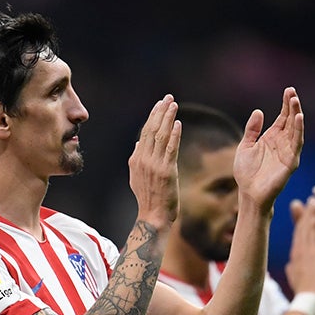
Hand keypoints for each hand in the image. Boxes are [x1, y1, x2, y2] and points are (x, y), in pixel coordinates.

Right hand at [127, 95, 181, 229]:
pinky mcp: (166, 171)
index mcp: (136, 159)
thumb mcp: (137, 177)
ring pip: (161, 136)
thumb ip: (138, 158)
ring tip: (173, 104)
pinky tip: (178, 123)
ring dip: (167, 118)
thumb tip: (139, 142)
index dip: (153, 116)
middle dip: (160, 112)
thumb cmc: (149, 198)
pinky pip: (170, 149)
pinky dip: (174, 135)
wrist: (153, 216)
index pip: (145, 133)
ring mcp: (154, 165)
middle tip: (168, 98)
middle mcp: (143, 160)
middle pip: (152, 130)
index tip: (160, 104)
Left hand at [234, 87, 304, 211]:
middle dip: (293, 106)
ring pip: (296, 130)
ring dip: (297, 116)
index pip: (283, 117)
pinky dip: (298, 131)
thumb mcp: (245, 147)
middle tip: (292, 92)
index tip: (288, 90)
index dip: (286, 104)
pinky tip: (299, 119)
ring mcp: (288, 152)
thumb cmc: (246, 173)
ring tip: (296, 102)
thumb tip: (259, 111)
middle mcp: (282, 143)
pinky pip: (296, 144)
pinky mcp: (290, 162)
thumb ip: (252, 130)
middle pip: (291, 120)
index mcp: (272, 138)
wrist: (248, 194)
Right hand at [285, 203, 314, 299]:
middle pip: (303, 226)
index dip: (301, 223)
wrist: (310, 296)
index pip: (298, 235)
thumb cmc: (304, 291)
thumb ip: (292, 269)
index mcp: (295, 255)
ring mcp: (308, 248)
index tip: (304, 214)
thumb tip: (288, 267)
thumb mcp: (294, 278)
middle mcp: (300, 249)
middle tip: (310, 201)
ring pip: (310, 224)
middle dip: (307, 213)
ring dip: (313, 211)